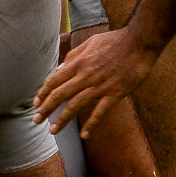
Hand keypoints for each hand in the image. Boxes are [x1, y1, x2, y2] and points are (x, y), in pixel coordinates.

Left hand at [32, 28, 158, 137]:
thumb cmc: (115, 41)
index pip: (55, 80)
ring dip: (63, 119)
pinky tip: (84, 135)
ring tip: (53, 131)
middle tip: (36, 120)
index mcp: (78, 63)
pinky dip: (92, 124)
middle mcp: (86, 76)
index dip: (43, 93)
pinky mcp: (115, 93)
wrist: (139, 42)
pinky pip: (101, 112)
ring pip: (76, 105)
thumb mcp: (89, 43)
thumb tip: (60, 69)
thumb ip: (73, 56)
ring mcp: (100, 86)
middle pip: (60, 94)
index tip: (36, 103)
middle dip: (46, 109)